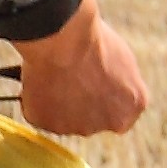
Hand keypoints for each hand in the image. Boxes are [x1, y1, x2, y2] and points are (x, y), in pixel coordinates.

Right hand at [13, 3, 150, 137]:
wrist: (63, 40)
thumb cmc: (94, 43)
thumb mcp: (123, 63)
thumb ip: (119, 85)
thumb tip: (110, 86)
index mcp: (129, 110)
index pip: (119, 113)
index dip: (104, 98)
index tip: (94, 83)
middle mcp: (105, 125)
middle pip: (91, 119)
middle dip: (81, 103)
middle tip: (72, 76)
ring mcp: (74, 128)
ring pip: (63, 118)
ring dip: (59, 102)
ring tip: (55, 73)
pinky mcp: (45, 123)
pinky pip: (39, 113)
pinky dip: (37, 100)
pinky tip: (41, 78)